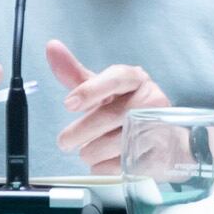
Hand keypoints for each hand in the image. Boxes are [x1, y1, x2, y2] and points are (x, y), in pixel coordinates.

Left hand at [45, 39, 168, 174]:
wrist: (161, 136)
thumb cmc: (125, 108)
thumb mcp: (101, 90)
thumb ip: (75, 74)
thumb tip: (52, 47)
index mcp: (135, 79)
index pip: (117, 78)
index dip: (91, 90)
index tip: (68, 104)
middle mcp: (152, 99)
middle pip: (112, 115)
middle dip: (82, 131)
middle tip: (64, 142)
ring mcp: (158, 127)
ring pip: (116, 143)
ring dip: (93, 151)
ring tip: (88, 151)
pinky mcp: (160, 154)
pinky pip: (123, 164)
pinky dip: (105, 166)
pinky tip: (104, 161)